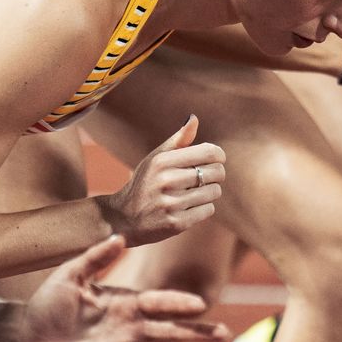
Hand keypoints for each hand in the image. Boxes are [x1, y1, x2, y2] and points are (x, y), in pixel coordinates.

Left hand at [17, 234, 228, 341]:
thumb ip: (95, 258)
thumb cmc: (46, 302)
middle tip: (226, 335)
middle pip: (173, 330)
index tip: (200, 305)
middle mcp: (131, 328)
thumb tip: (119, 237)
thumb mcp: (70, 274)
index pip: (159, 303)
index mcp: (125, 302)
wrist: (26, 335)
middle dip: (199, 333)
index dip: (178, 305)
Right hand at [104, 115, 225, 243]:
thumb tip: (194, 118)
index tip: (216, 160)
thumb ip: (178, 140)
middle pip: (216, 172)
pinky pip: (208, 210)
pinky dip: (204, 209)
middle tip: (205, 178)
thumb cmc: (144, 184)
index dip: (219, 156)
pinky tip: (189, 207)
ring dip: (210, 193)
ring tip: (195, 193)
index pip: (210, 152)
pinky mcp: (176, 223)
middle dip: (216, 175)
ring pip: (214, 192)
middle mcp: (166, 181)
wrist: (123, 218)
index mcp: (162, 161)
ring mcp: (171, 203)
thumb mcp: (155, 159)